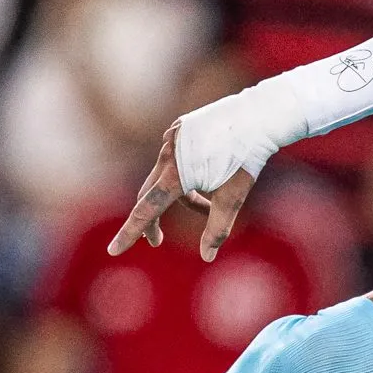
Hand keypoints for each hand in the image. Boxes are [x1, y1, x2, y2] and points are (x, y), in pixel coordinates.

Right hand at [108, 121, 256, 260]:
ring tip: (208, 206)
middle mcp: (168, 153)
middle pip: (149, 194)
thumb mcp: (233, 197)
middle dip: (153, 219)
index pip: (146, 210)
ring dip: (180, 197)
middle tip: (158, 241)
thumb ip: (217, 228)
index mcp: (176, 173)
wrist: (259, 116)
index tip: (114, 251)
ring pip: (166, 176)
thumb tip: (207, 257)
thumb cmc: (246, 159)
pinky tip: (208, 173)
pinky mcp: (179, 128)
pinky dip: (185, 175)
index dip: (130, 233)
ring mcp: (172, 137)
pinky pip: (174, 158)